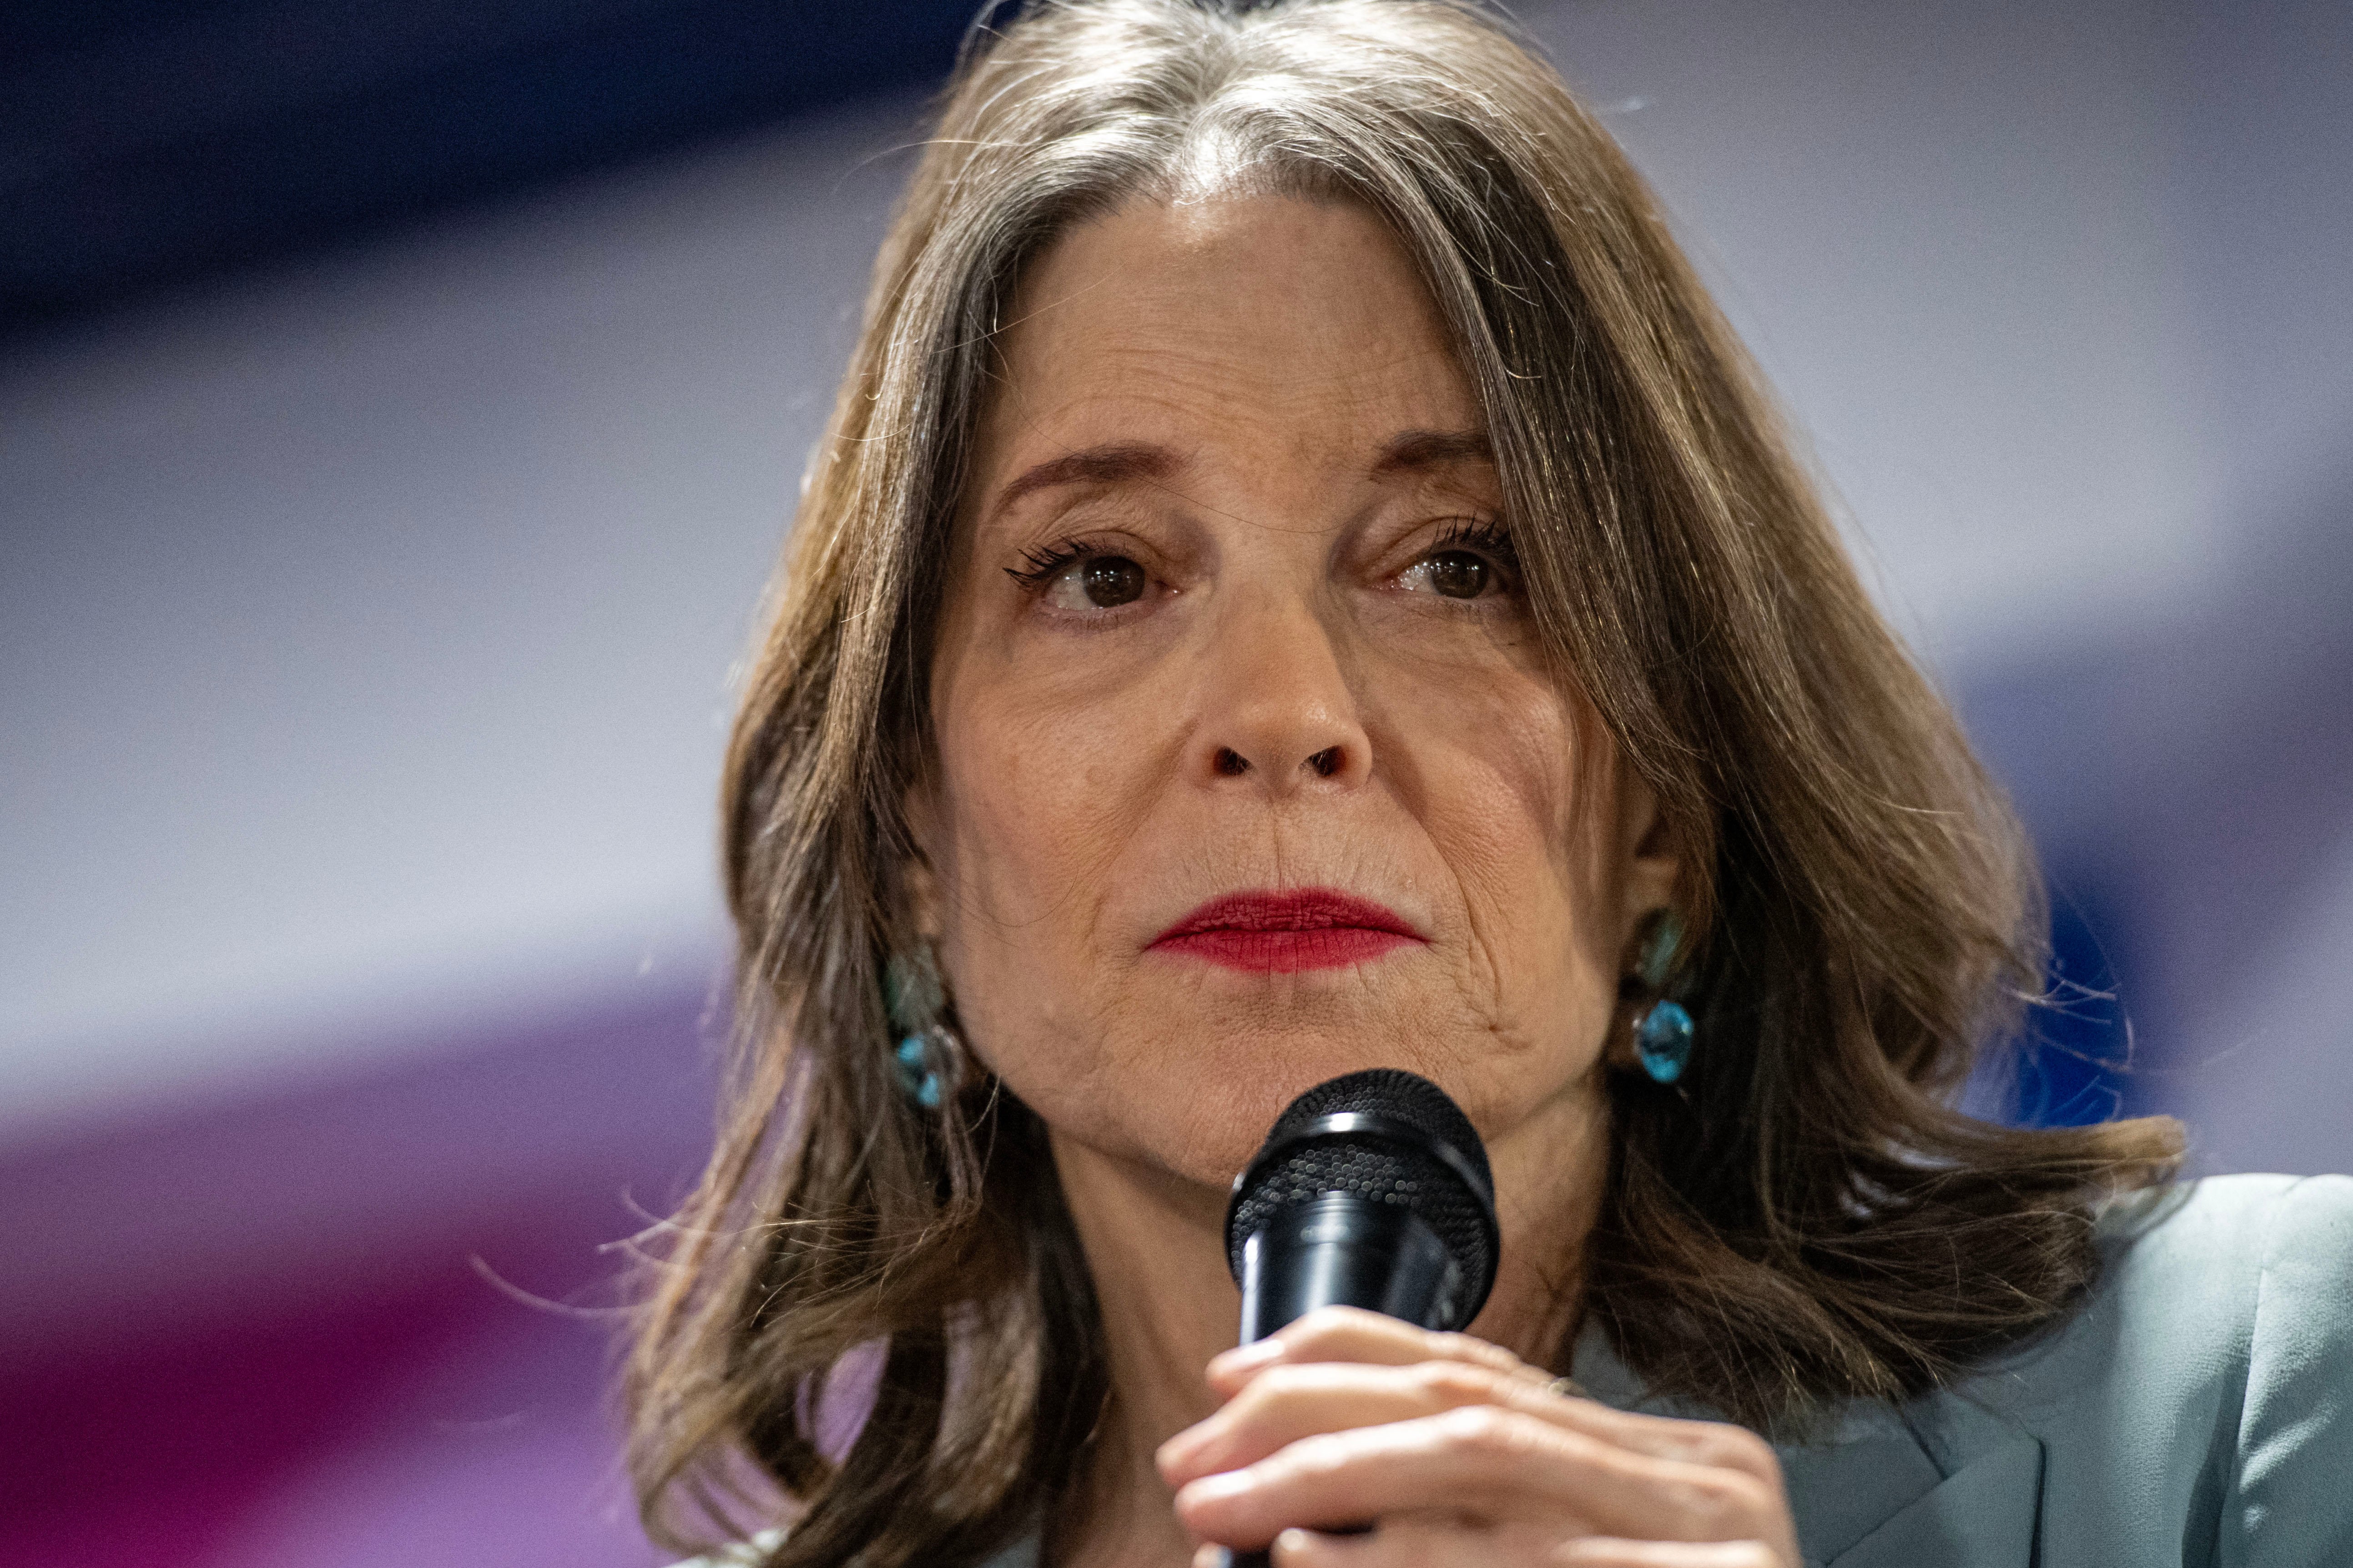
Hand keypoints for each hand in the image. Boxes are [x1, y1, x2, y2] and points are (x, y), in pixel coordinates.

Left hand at [1154, 1306, 1800, 1567]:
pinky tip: (1318, 1557)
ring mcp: (1711, 1536)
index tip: (1233, 1373)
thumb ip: (1479, 1532)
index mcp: (1663, 1461)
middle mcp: (1694, 1476)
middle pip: (1470, 1405)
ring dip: (1329, 1482)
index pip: (1484, 1372)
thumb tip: (1305, 1521)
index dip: (1346, 1359)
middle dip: (1310, 1419)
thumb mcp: (1572, 1566)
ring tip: (1227, 1507)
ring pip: (1486, 1464)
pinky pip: (1524, 1565)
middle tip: (1197, 1459)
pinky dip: (1409, 1562)